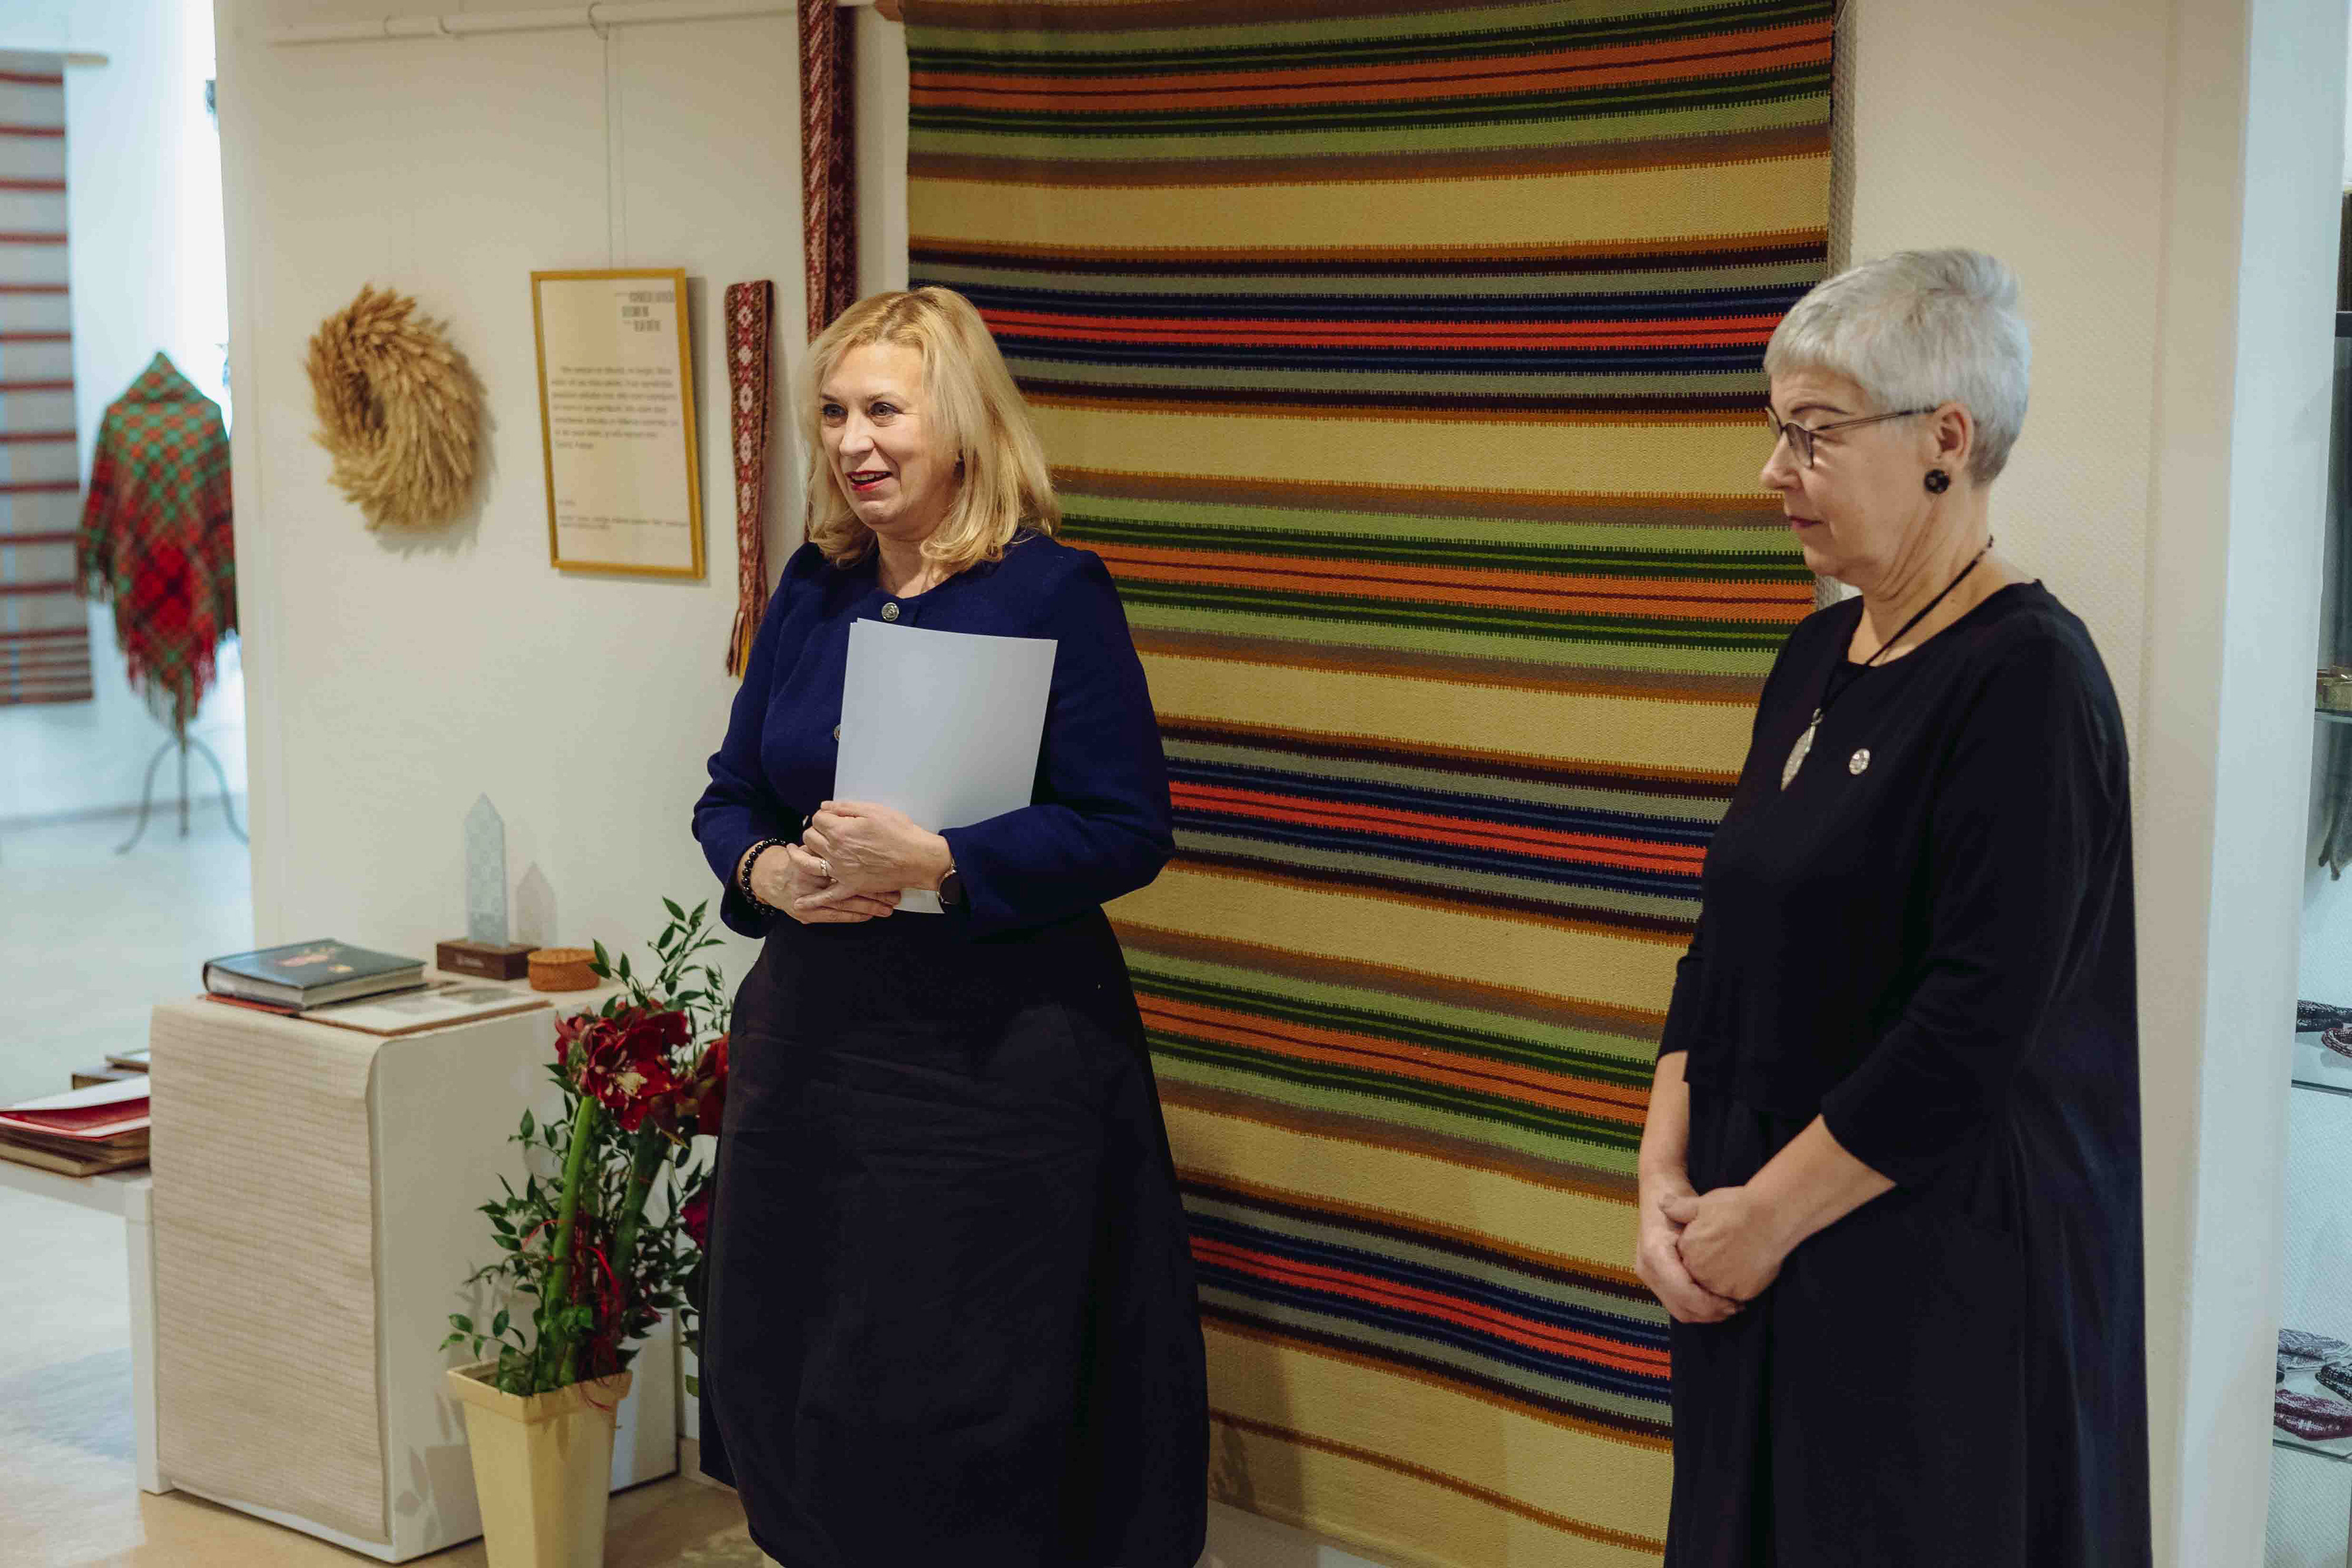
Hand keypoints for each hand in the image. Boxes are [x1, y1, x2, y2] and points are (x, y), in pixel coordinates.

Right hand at [764, 842, 898, 924]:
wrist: (770, 879)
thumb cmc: (795, 858)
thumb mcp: (812, 845)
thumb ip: (829, 837)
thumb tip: (855, 832)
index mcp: (818, 856)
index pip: (850, 861)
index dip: (872, 864)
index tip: (891, 867)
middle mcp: (815, 878)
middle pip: (852, 883)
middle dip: (876, 889)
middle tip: (897, 892)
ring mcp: (811, 898)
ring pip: (847, 902)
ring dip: (871, 904)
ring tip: (890, 906)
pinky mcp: (809, 914)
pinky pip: (837, 915)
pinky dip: (855, 915)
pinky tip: (871, 915)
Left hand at [801, 801, 951, 895]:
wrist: (917, 858)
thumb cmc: (899, 832)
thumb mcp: (873, 810)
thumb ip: (845, 807)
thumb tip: (825, 807)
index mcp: (840, 831)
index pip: (818, 818)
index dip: (824, 815)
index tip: (832, 816)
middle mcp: (836, 851)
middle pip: (810, 837)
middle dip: (814, 830)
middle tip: (824, 830)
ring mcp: (841, 871)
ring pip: (809, 863)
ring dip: (799, 856)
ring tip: (794, 852)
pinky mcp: (851, 886)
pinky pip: (828, 896)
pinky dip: (813, 901)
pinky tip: (800, 904)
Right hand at [1636, 1171, 1744, 1323]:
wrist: (1658, 1188)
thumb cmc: (1678, 1194)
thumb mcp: (1690, 1206)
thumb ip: (1700, 1231)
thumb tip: (1715, 1257)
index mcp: (1655, 1253)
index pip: (1683, 1292)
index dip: (1709, 1304)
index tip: (1734, 1303)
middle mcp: (1647, 1269)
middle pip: (1681, 1308)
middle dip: (1710, 1313)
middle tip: (1736, 1308)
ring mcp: (1649, 1275)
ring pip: (1679, 1310)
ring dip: (1706, 1314)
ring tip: (1730, 1306)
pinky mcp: (1656, 1278)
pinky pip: (1677, 1303)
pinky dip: (1698, 1307)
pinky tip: (1717, 1301)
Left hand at [1661, 1185, 1791, 1303]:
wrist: (1770, 1218)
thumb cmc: (1736, 1208)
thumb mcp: (1703, 1204)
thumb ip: (1679, 1208)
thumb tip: (1661, 1204)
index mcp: (1687, 1251)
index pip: (1686, 1261)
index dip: (1698, 1253)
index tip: (1711, 1246)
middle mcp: (1700, 1271)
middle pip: (1700, 1278)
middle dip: (1709, 1271)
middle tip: (1726, 1254)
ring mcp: (1721, 1285)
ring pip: (1717, 1290)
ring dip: (1723, 1282)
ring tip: (1737, 1263)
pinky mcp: (1742, 1293)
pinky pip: (1736, 1295)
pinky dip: (1740, 1287)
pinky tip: (1748, 1270)